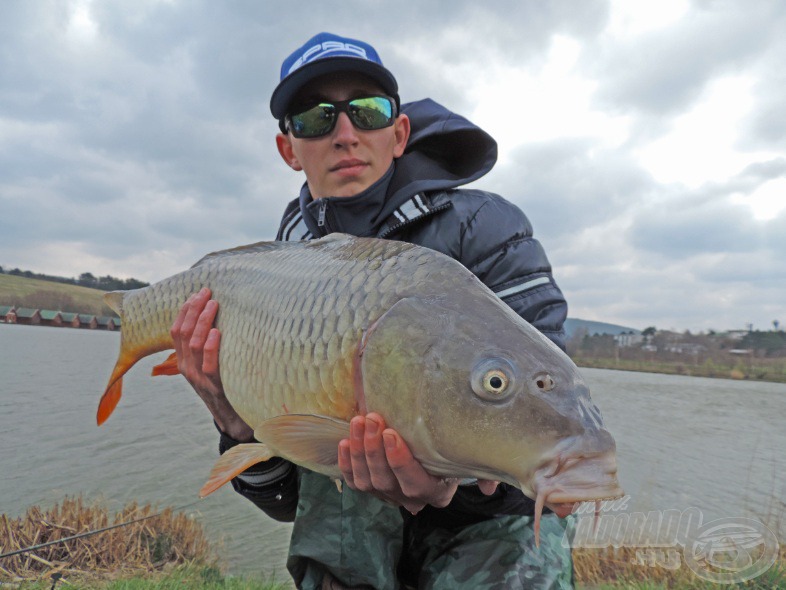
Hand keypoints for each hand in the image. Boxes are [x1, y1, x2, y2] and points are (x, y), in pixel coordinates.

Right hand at [171, 287, 253, 441]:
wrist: (232, 418)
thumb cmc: (225, 385)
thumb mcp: (210, 366)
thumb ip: (207, 347)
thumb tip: (216, 318)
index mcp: (183, 361)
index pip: (176, 331)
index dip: (185, 310)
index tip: (197, 293)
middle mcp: (187, 368)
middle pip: (184, 333)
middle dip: (194, 309)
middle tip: (207, 292)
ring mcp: (199, 378)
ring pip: (194, 345)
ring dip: (203, 321)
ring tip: (214, 305)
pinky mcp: (214, 386)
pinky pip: (209, 364)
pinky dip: (211, 346)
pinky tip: (217, 332)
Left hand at [337, 413, 498, 513]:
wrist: (432, 449)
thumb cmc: (452, 450)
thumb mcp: (470, 459)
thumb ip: (485, 471)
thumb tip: (490, 487)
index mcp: (434, 492)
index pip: (413, 483)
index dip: (399, 461)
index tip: (392, 433)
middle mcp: (408, 498)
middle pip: (385, 480)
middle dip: (374, 449)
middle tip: (373, 419)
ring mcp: (386, 494)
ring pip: (366, 480)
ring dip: (359, 450)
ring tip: (359, 421)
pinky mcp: (369, 486)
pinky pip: (353, 480)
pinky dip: (346, 462)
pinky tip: (345, 441)